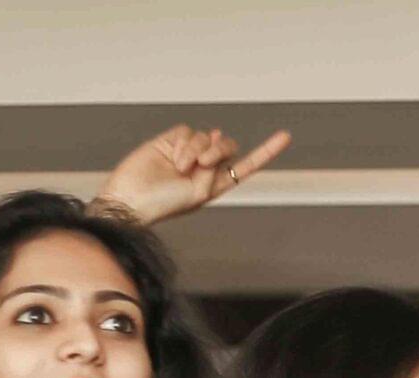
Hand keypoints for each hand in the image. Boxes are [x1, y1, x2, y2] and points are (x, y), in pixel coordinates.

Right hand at [95, 124, 289, 224]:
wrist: (133, 198)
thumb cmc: (166, 204)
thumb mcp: (201, 193)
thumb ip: (215, 167)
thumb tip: (218, 135)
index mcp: (216, 183)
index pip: (246, 165)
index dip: (265, 151)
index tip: (285, 136)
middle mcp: (204, 167)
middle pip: (226, 145)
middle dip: (219, 150)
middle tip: (204, 163)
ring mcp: (187, 153)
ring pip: (205, 137)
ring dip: (197, 150)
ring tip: (181, 167)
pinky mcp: (170, 141)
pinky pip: (188, 132)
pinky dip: (185, 144)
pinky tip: (174, 158)